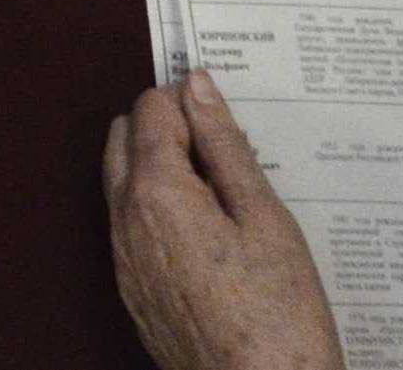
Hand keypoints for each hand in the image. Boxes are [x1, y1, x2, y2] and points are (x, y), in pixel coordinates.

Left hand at [103, 72, 344, 369]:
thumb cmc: (278, 315)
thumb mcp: (264, 217)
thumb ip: (225, 145)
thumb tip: (198, 87)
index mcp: (156, 192)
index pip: (151, 109)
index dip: (189, 102)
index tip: (228, 119)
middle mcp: (126, 222)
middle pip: (124, 138)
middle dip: (166, 128)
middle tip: (224, 150)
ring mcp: (125, 263)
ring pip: (123, 182)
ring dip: (159, 167)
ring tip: (224, 192)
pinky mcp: (134, 294)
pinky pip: (131, 227)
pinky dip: (157, 209)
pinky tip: (209, 234)